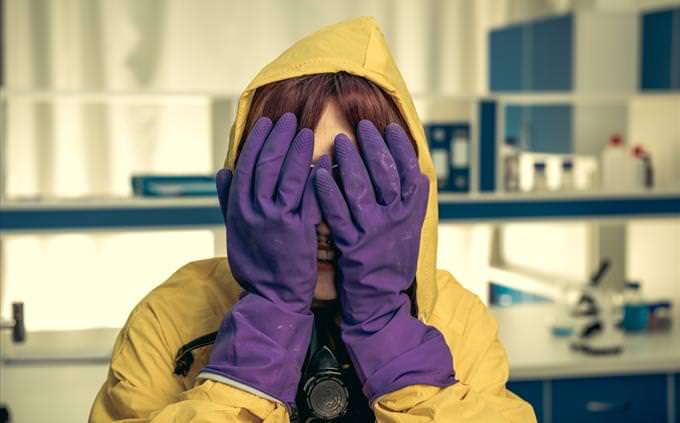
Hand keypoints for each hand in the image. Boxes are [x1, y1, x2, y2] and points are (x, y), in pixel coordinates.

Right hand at [203, 112, 328, 408]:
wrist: (272, 297)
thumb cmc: (254, 264)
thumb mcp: (234, 232)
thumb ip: (227, 201)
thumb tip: (222, 171)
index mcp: (238, 209)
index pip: (246, 165)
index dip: (258, 141)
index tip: (268, 123)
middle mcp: (255, 211)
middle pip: (267, 165)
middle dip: (279, 138)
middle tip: (290, 119)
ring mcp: (278, 221)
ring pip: (288, 176)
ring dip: (297, 151)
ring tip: (305, 132)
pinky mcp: (300, 232)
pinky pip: (309, 197)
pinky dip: (316, 177)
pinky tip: (324, 161)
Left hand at [314, 120, 454, 401]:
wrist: (379, 301)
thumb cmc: (392, 262)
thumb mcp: (411, 231)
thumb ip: (415, 202)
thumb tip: (420, 169)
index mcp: (412, 213)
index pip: (410, 171)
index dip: (400, 147)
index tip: (389, 127)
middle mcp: (396, 220)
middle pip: (386, 174)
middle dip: (373, 146)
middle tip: (361, 126)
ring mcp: (373, 232)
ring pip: (361, 189)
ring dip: (350, 162)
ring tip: (339, 142)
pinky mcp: (352, 245)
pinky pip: (337, 212)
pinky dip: (328, 190)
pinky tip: (319, 172)